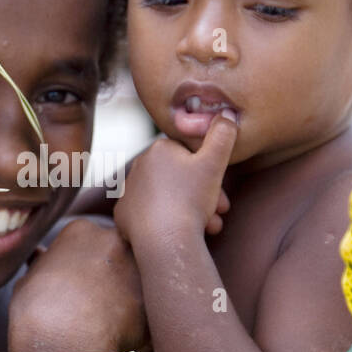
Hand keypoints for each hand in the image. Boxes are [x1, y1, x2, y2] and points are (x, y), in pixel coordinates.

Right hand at [8, 218, 146, 351]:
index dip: (89, 269)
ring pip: (140, 281)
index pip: (94, 243)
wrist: (60, 337)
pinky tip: (124, 341)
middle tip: (99, 306)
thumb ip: (41, 265)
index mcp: (81, 230)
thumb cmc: (35, 310)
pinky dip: (143, 327)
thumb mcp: (27, 281)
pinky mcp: (154, 296)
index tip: (81, 289)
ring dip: (131, 300)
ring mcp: (137, 265)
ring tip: (110, 326)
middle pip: (121, 256)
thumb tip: (38, 257)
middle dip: (115, 277)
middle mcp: (115, 239)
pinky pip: (152, 312)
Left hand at [113, 114, 234, 244]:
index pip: (190, 157)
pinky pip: (149, 215)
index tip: (222, 192)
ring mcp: (128, 191)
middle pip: (180, 180)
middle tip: (220, 213)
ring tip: (207, 228)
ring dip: (190, 211)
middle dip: (204, 196)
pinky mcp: (123, 214)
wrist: (164, 238)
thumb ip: (223, 135)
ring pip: (168, 199)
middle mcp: (139, 165)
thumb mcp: (214, 162)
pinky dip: (165, 222)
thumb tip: (228, 113)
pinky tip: (178, 232)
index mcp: (159, 149)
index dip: (209, 175)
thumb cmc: (190, 199)